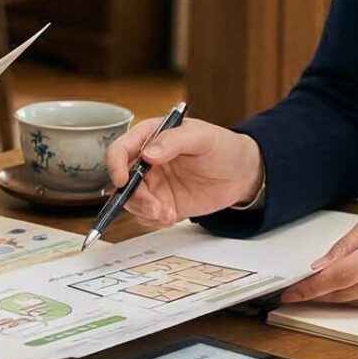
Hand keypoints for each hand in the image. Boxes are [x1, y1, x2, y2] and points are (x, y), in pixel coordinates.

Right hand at [106, 117, 264, 225]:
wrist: (241, 174)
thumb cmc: (223, 147)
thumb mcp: (202, 137)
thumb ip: (174, 141)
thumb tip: (149, 153)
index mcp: (150, 137)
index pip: (121, 149)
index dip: (116, 165)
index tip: (123, 181)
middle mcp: (146, 161)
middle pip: (122, 181)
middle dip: (135, 197)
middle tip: (156, 207)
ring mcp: (153, 184)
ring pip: (131, 201)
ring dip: (145, 212)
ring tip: (168, 215)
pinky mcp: (162, 203)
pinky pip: (145, 216)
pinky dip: (154, 221)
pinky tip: (172, 216)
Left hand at [278, 196, 357, 308]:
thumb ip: (348, 244)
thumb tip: (319, 267)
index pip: (340, 275)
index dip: (312, 287)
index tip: (290, 293)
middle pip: (347, 293)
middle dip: (318, 294)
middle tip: (295, 292)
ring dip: (336, 297)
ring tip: (315, 290)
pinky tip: (349, 287)